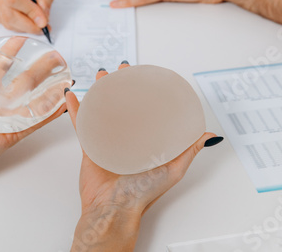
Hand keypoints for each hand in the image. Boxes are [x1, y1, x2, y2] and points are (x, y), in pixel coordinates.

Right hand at [0, 0, 53, 33]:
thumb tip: (43, 16)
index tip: (44, 20)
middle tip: (43, 28)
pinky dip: (17, 25)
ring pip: (5, 20)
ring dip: (24, 27)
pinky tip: (27, 20)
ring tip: (37, 24)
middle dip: (28, 24)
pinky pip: (2, 21)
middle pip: (7, 13)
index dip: (29, 11)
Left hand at [0, 52, 65, 202]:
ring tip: (64, 77)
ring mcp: (9, 118)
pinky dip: (50, 114)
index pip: (1, 70)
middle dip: (39, 68)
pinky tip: (62, 104)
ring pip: (34, 100)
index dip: (10, 55)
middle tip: (53, 57)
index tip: (20, 42)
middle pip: (24, 82)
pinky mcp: (15, 133)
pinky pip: (35, 121)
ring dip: (50, 89)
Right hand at [65, 62, 219, 250]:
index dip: (144, 91)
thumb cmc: (141, 194)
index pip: (145, 110)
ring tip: (99, 77)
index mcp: (144, 142)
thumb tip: (209, 135)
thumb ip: (189, 150)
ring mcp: (106, 141)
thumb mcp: (172, 169)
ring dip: (98, 92)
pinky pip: (82, 125)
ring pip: (101, 110)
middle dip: (120, 85)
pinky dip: (76, 110)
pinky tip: (72, 97)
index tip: (144, 76)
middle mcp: (126, 139)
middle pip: (122, 105)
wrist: (113, 210)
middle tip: (119, 70)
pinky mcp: (90, 147)